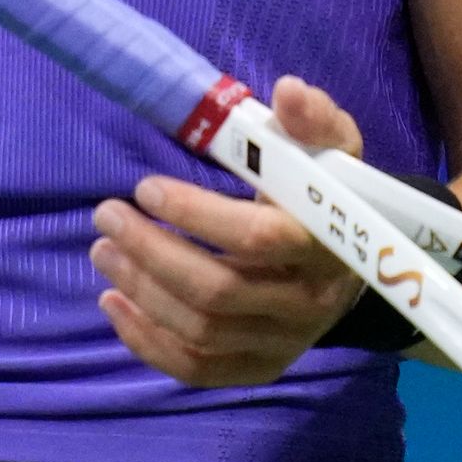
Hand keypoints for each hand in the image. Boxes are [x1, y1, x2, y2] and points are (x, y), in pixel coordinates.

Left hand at [91, 76, 375, 387]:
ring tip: (102, 251)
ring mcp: (286, 341)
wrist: (359, 259)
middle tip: (105, 217)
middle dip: (151, 254)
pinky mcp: (263, 367)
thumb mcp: (332, 147)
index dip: (196, 214)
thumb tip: (287, 91)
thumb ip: (312, 119)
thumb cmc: (329, 192)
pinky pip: (199, 369)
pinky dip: (148, 342)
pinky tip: (114, 302)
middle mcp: (308, 302)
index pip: (257, 239)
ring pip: (202, 332)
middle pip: (220, 292)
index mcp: (326, 244)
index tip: (144, 188)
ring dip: (142, 293)